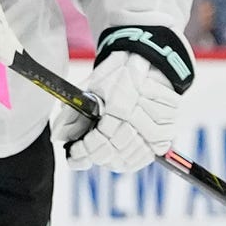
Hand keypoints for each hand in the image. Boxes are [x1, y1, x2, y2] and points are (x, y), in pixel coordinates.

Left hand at [52, 51, 180, 171]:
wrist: (147, 63)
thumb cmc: (116, 73)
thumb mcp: (90, 87)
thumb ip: (73, 113)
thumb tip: (59, 136)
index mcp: (121, 103)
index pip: (100, 139)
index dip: (84, 150)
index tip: (72, 153)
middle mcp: (142, 118)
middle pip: (114, 151)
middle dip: (94, 156)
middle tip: (82, 155)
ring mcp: (157, 128)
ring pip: (129, 157)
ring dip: (110, 160)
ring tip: (97, 155)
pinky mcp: (166, 135)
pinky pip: (145, 157)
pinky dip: (128, 161)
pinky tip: (116, 158)